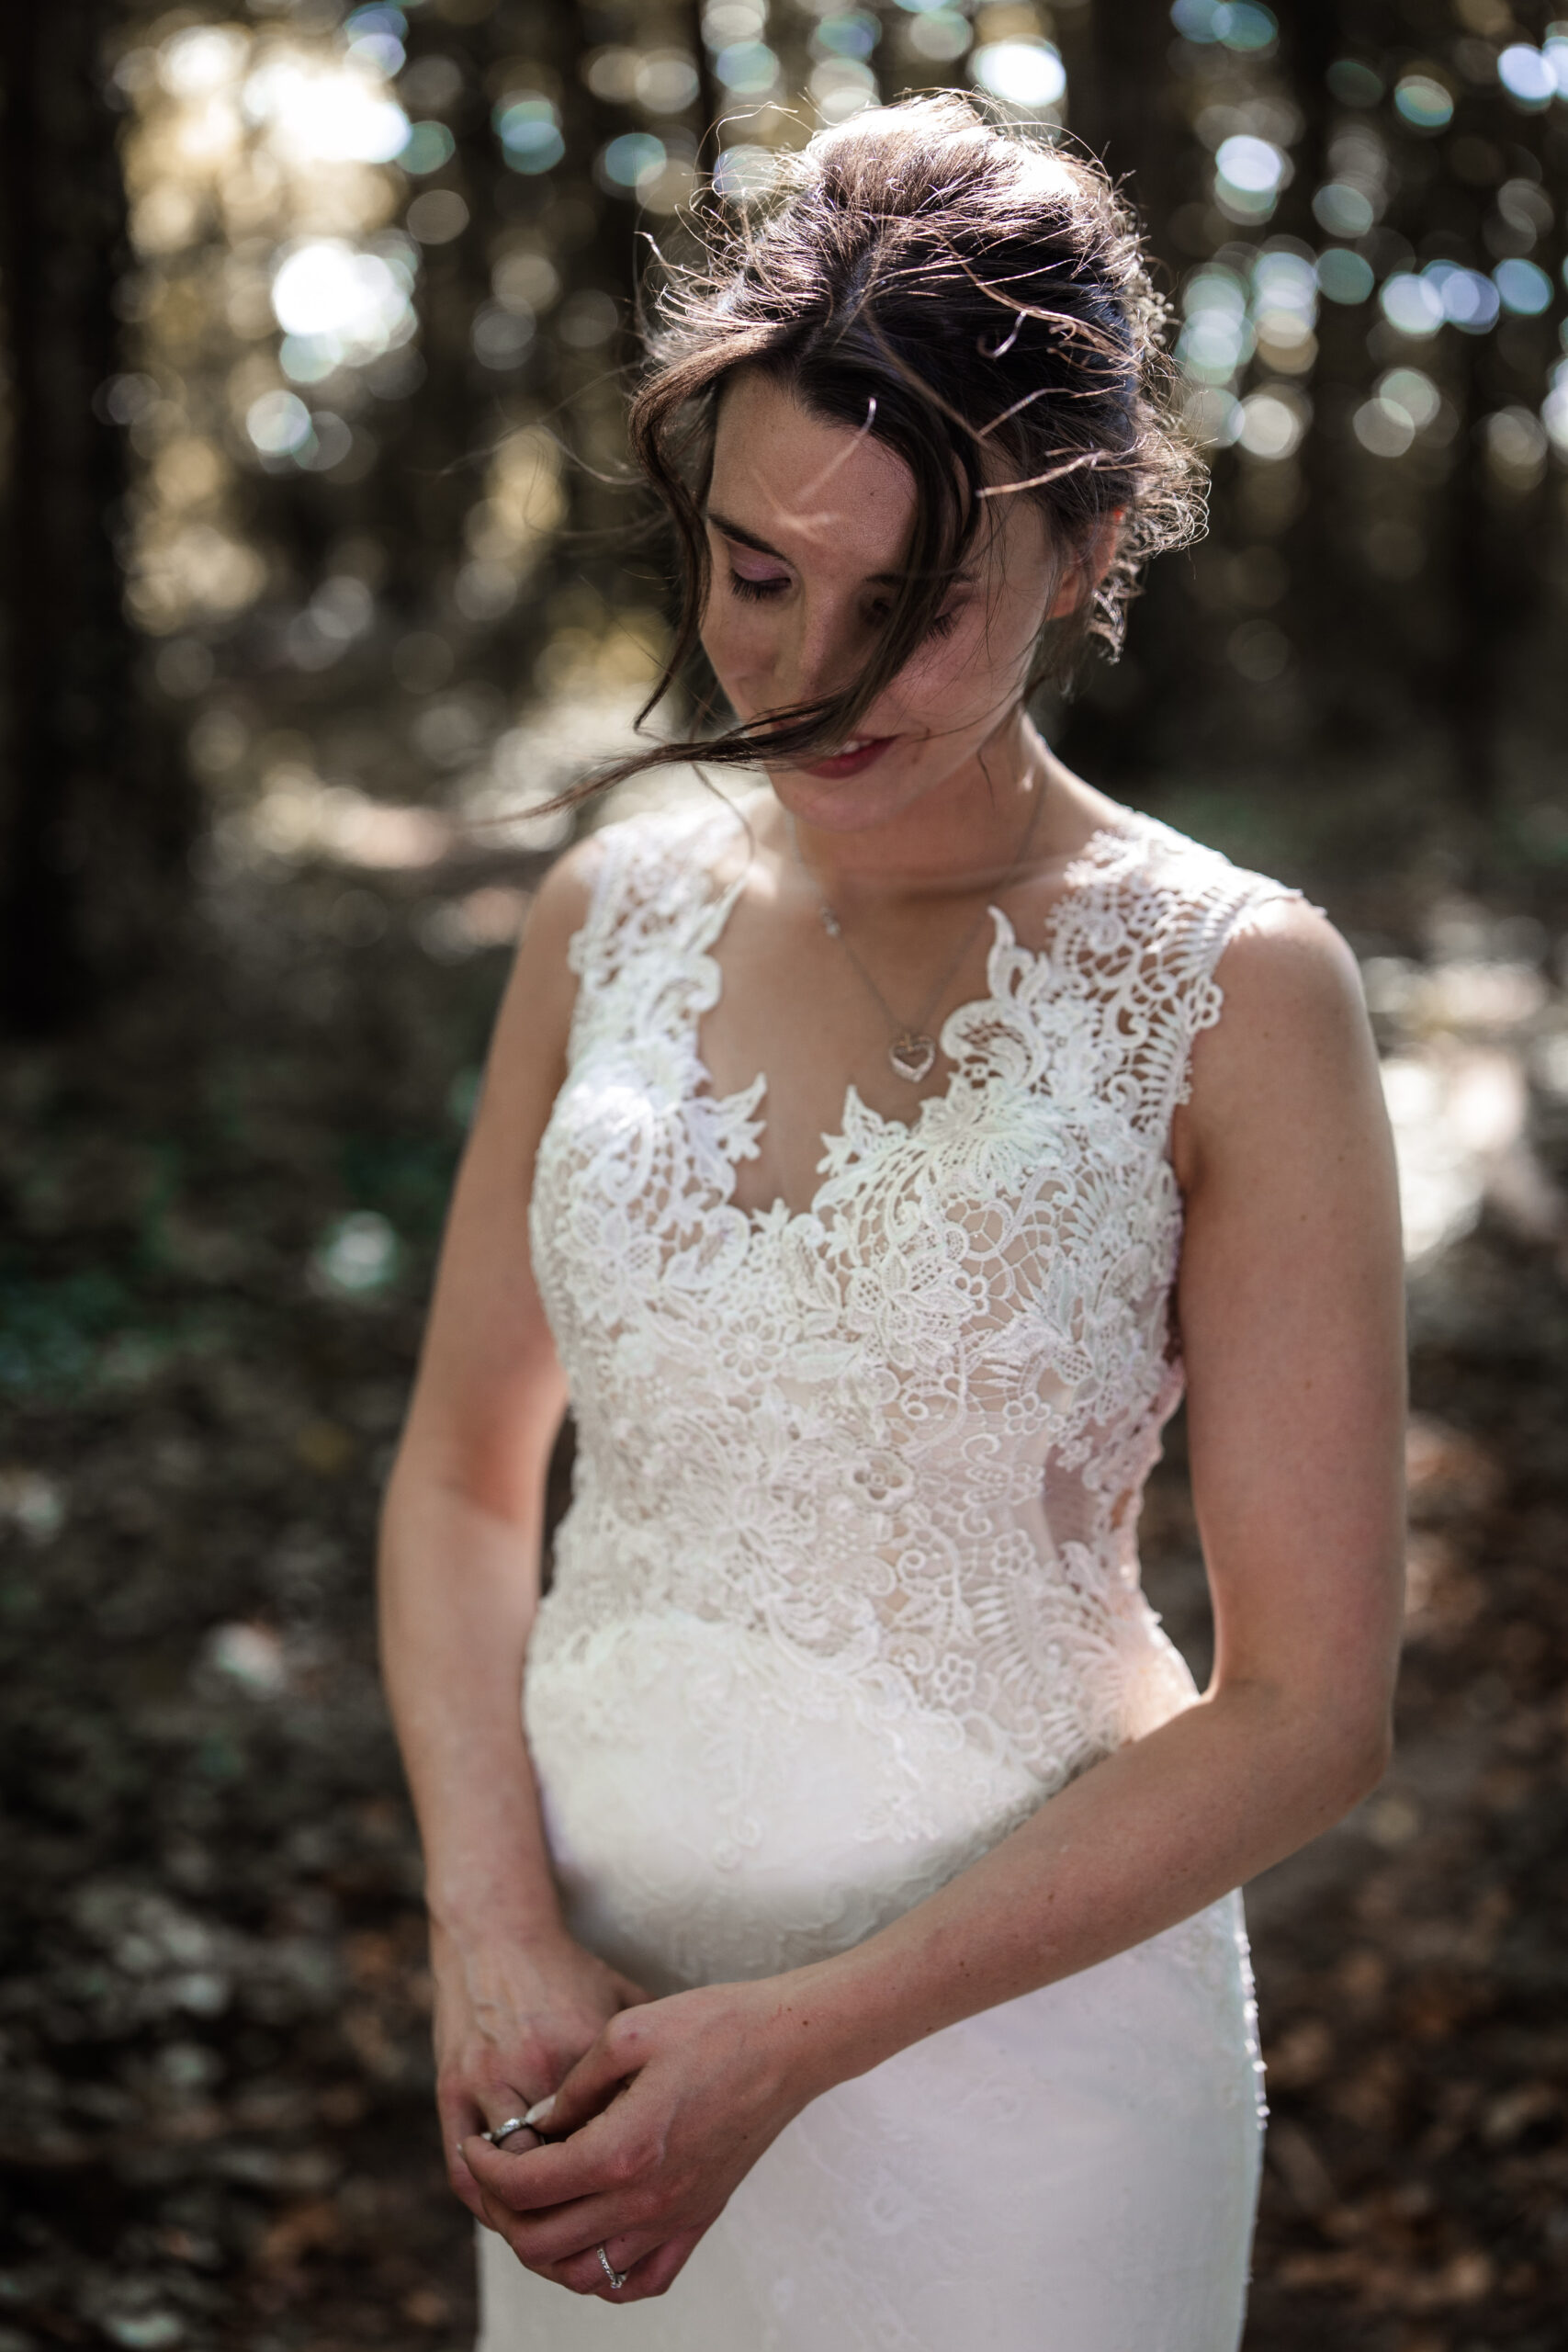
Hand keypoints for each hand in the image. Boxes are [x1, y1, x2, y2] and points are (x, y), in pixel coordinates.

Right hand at [431, 1921, 647, 2223]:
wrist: (496, 1933)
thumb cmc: (567, 1969)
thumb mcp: (622, 2000)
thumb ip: (650, 2051)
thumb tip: (697, 2097)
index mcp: (582, 2046)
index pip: (608, 2131)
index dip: (626, 2176)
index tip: (644, 2200)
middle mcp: (532, 2067)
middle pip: (557, 2167)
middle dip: (579, 2212)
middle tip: (601, 2236)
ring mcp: (487, 2081)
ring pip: (508, 2181)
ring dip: (529, 2220)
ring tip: (556, 2242)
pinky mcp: (450, 2090)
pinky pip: (463, 2171)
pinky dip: (487, 2203)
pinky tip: (510, 2216)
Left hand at [462, 1974, 823, 2302]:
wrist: (789, 2045)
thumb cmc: (713, 2025)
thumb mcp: (627, 2030)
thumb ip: (573, 2085)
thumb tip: (538, 2122)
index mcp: (623, 2148)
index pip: (528, 2186)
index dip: (487, 2167)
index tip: (478, 2144)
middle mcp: (647, 2199)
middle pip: (542, 2244)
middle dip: (504, 2211)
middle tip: (498, 2172)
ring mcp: (676, 2218)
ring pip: (584, 2275)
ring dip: (545, 2247)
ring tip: (537, 2201)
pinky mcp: (699, 2220)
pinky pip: (640, 2281)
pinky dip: (603, 2274)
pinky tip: (591, 2234)